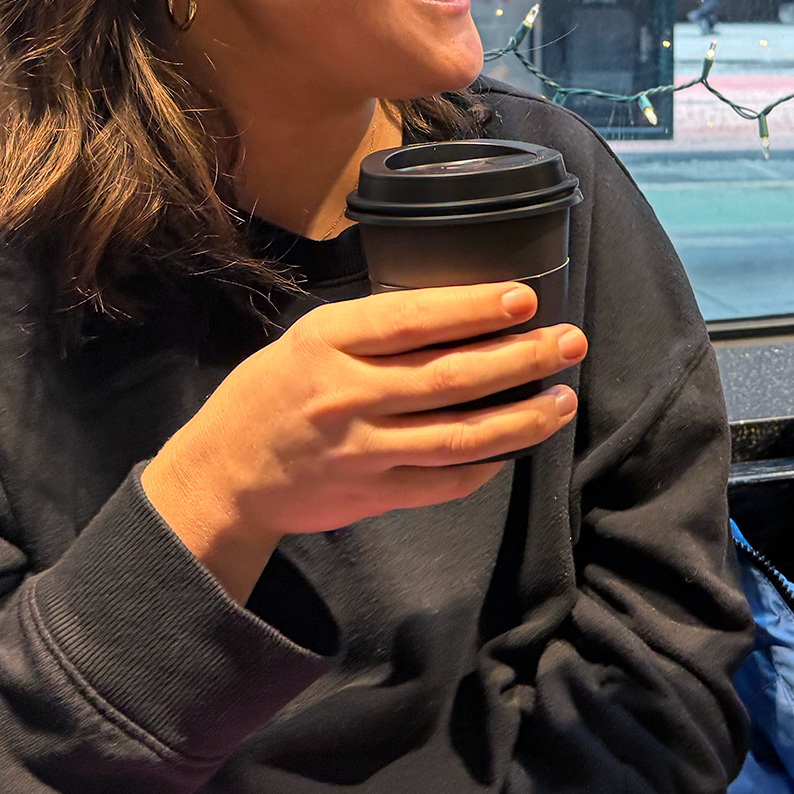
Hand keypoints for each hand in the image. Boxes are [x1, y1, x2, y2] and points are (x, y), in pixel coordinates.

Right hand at [143, 282, 585, 598]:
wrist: (223, 475)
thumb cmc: (271, 394)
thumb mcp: (307, 339)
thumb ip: (371, 329)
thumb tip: (460, 311)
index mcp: (327, 341)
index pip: (412, 320)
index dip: (473, 309)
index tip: (524, 300)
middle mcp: (346, 394)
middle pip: (450, 377)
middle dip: (520, 357)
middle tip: (570, 341)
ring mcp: (361, 449)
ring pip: (459, 435)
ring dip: (520, 417)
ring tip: (562, 399)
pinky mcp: (372, 493)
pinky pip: (443, 481)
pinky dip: (485, 466)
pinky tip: (516, 448)